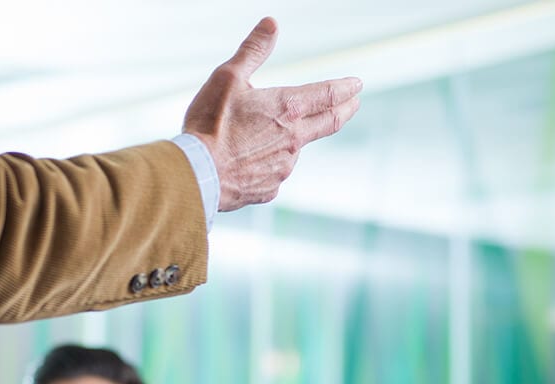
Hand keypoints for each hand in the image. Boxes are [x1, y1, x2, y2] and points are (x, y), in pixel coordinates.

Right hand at [183, 17, 361, 210]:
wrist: (198, 174)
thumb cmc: (210, 124)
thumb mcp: (228, 77)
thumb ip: (253, 50)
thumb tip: (271, 24)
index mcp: (287, 108)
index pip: (328, 95)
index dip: (344, 88)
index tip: (356, 86)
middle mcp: (293, 139)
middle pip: (328, 123)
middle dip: (344, 111)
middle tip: (353, 104)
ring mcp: (284, 166)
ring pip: (295, 148)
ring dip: (292, 138)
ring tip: (269, 133)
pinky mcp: (270, 188)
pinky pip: (274, 171)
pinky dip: (268, 161)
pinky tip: (249, 159)